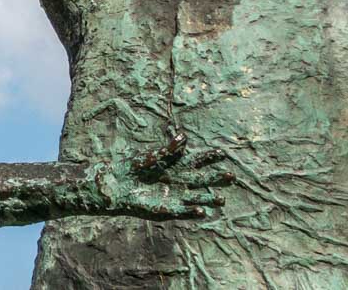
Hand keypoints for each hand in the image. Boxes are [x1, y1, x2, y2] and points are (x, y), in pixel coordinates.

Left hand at [91, 132, 230, 219]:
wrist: (116, 184)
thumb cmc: (134, 167)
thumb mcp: (150, 156)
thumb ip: (168, 149)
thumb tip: (184, 137)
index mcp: (175, 165)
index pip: (195, 160)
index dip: (208, 156)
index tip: (221, 152)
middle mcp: (178, 180)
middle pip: (201, 179)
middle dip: (215, 178)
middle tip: (231, 175)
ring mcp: (174, 195)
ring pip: (196, 197)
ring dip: (209, 198)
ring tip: (222, 199)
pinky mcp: (167, 209)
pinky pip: (182, 211)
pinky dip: (192, 211)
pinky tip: (202, 211)